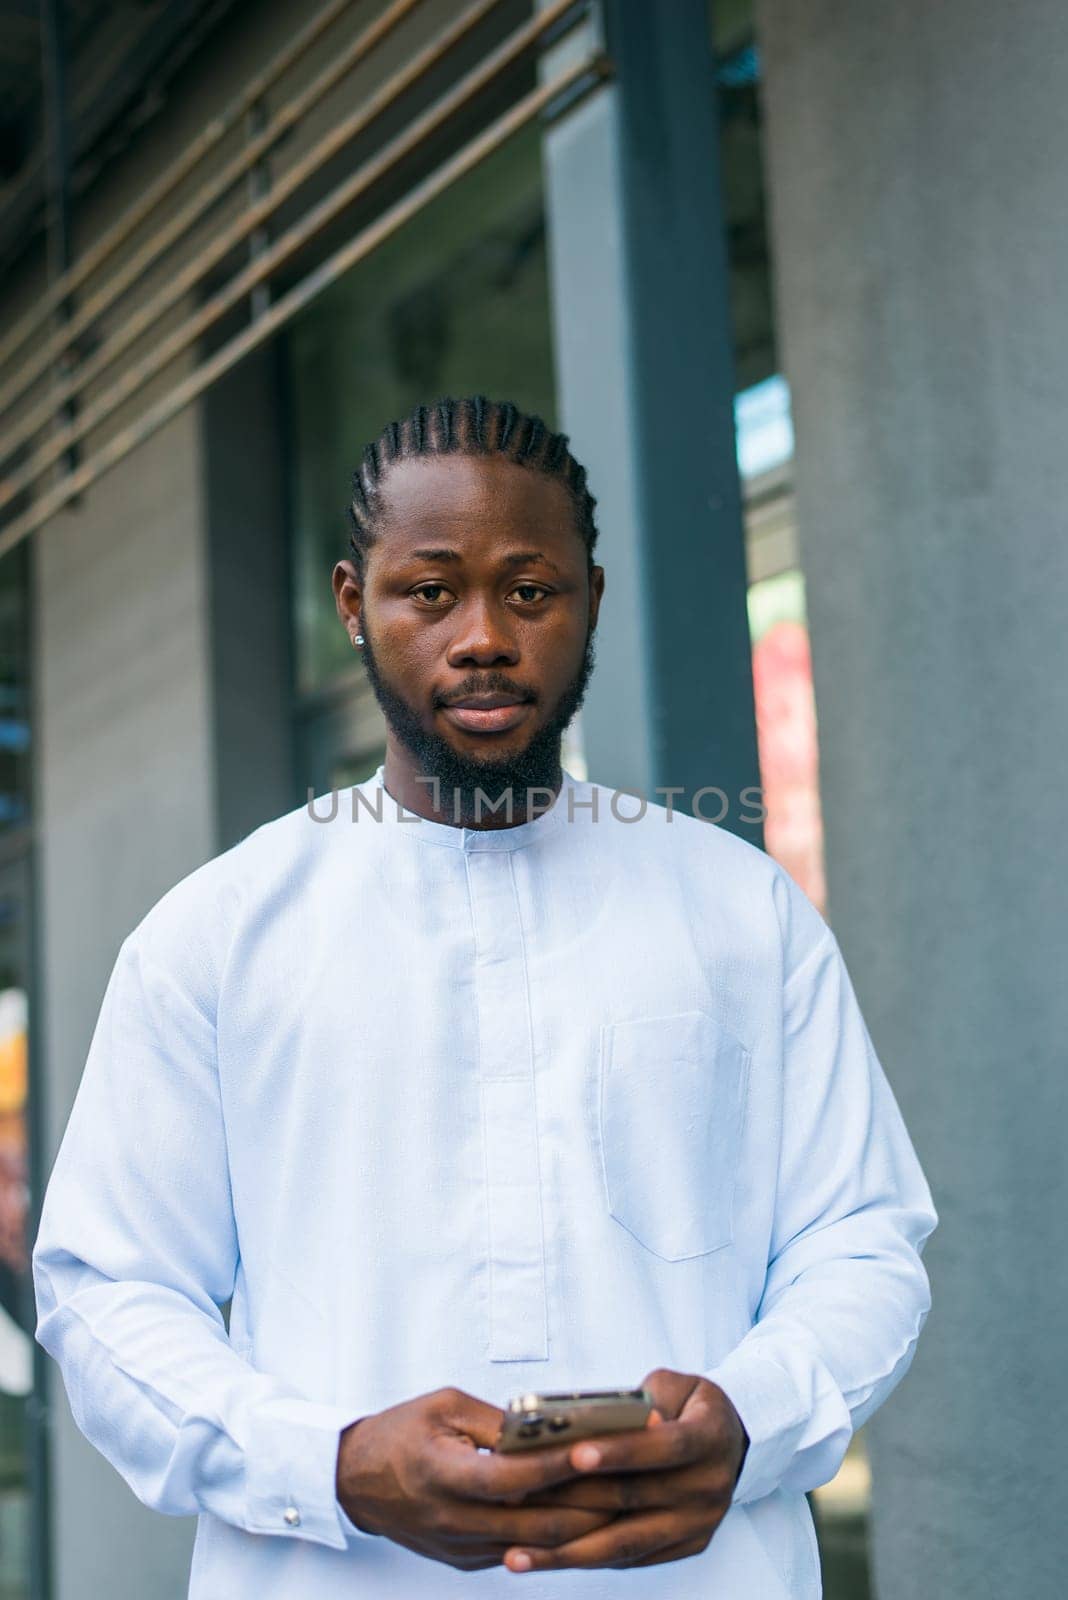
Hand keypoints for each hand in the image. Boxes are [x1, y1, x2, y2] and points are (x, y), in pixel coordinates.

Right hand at [335, 1386, 619, 1571]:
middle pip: (537, 1524)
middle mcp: (455, 1520)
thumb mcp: (444, 1406)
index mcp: (445, 1475)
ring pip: (535, 1545)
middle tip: (632, 1480)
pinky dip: (552, 1537)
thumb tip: (549, 1427)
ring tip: (622, 1500)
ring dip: (580, 1526)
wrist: (353, 1479)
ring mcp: (461, 1547)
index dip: (559, 1465)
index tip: (598, 1447)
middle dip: (589, 1504)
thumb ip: (496, 1421)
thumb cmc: (400, 1433)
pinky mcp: (464, 1560)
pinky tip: (584, 1517)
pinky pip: (518, 1551)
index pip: (515, 1477)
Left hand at [500, 1367, 748, 1571]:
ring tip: (517, 1555)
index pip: (662, 1448)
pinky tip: (548, 1559)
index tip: (574, 1455)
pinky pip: (632, 1559)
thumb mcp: (675, 1384)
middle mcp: (709, 1488)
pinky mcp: (688, 1546)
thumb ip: (641, 1401)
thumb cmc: (690, 1403)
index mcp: (709, 1438)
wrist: (735, 1440)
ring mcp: (699, 1523)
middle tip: (519, 1502)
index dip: (620, 1452)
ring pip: (627, 1543)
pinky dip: (589, 1559)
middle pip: (635, 1499)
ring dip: (569, 1552)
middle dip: (574, 1502)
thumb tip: (595, 1417)